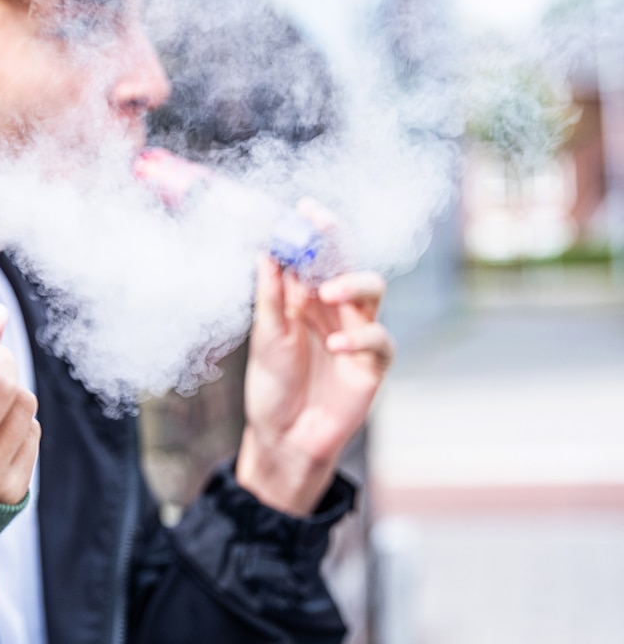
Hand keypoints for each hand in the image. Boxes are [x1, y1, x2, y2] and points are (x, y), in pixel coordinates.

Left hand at [239, 255, 394, 515]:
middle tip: (321, 229)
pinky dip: (359, 338)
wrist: (284, 436)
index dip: (314, 230)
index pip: (315, 254)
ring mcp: (356, 332)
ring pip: (372, 290)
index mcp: (304, 297)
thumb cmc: (272, 385)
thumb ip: (270, 296)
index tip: (305, 207)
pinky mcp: (372, 364)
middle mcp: (334, 309)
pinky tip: (336, 345)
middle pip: (347, 261)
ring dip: (351, 283)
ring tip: (325, 293)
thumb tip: (267, 249)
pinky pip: (378, 340)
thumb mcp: (265, 336)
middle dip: (338, 241)